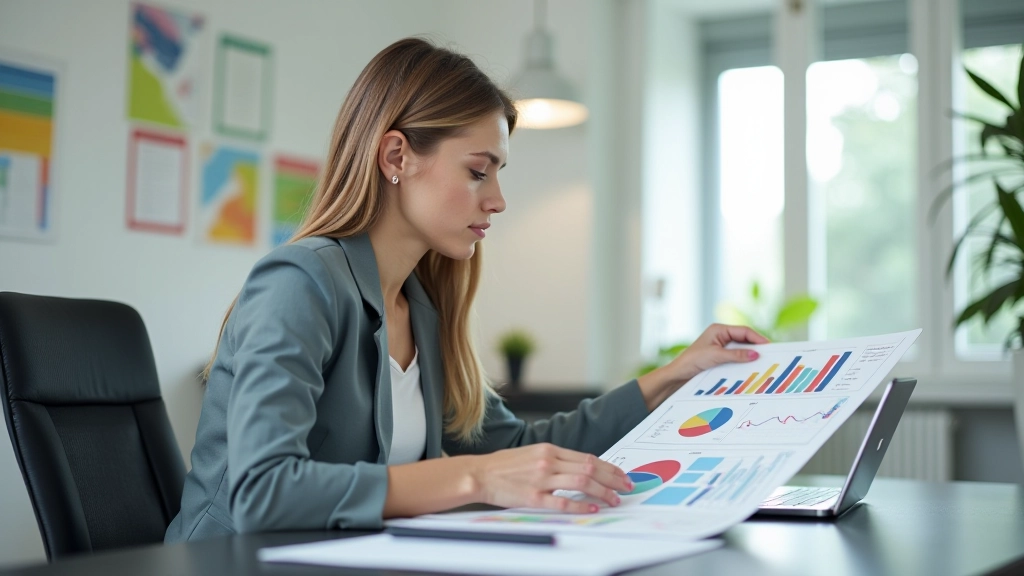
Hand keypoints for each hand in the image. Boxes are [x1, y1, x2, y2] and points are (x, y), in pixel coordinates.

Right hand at [469, 443, 632, 512]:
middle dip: (612, 478)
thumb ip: (556, 459)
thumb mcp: (533, 454)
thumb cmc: (505, 465)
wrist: (480, 473)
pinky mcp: (533, 497)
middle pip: (589, 468)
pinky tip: (593, 508)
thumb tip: (581, 467)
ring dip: (602, 492)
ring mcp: (541, 479)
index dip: (608, 467)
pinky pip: (562, 501)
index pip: (587, 457)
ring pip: (581, 482)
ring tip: (614, 500)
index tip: (621, 475)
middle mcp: (548, 461)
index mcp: (549, 449)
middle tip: (626, 487)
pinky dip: (580, 505)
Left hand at [637, 324, 768, 410]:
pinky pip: (736, 357)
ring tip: (763, 362)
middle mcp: (720, 335)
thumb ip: (736, 355)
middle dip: (756, 346)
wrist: (678, 375)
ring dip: (750, 355)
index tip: (769, 346)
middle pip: (744, 339)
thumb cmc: (692, 361)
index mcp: (718, 329)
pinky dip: (743, 361)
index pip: (743, 331)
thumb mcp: (716, 356)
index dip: (757, 338)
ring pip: (741, 348)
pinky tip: (750, 368)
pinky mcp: (720, 356)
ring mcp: (720, 346)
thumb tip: (756, 354)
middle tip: (770, 355)